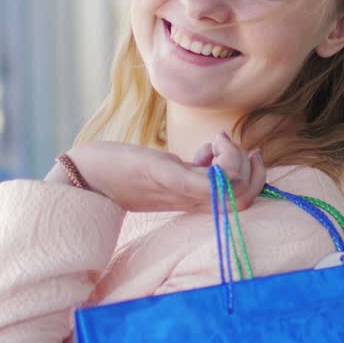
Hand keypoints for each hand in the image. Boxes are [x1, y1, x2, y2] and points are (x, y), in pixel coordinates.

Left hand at [54, 134, 266, 213]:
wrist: (84, 177)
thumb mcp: (167, 169)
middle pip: (245, 198)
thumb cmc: (123, 172)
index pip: (243, 201)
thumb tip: (213, 155)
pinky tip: (209, 142)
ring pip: (234, 188)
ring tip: (217, 141)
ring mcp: (182, 190)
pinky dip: (221, 158)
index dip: (258, 178)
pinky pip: (209, 181)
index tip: (252, 151)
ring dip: (237, 159)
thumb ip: (193, 168)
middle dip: (253, 169)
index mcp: (193, 200)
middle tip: (231, 145)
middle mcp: (191, 199)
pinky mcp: (167, 178)